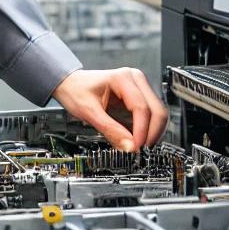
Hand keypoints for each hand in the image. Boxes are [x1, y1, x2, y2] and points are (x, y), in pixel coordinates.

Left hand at [52, 67, 168, 150]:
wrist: (70, 84)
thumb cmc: (75, 90)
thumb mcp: (88, 111)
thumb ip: (110, 130)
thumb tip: (129, 147)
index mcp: (123, 78)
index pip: (141, 108)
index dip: (141, 131)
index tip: (136, 148)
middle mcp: (135, 80)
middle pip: (156, 110)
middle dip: (152, 134)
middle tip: (141, 151)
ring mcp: (139, 87)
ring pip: (158, 113)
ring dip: (152, 133)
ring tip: (139, 147)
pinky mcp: (139, 97)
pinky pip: (151, 116)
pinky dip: (148, 130)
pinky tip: (138, 140)